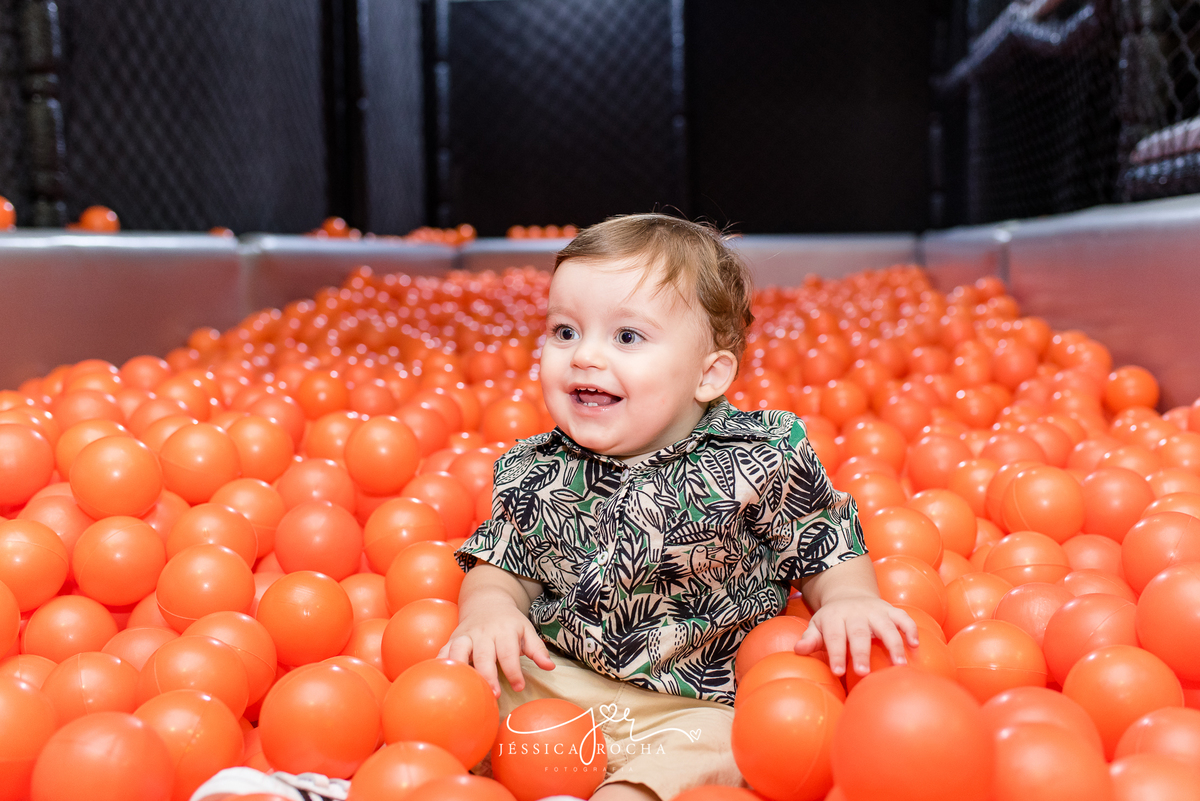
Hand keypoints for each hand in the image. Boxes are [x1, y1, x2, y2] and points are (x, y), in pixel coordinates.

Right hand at [437, 603, 555, 696]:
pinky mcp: (452, 639)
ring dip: (461, 670)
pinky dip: (440, 664)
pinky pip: (443, 651)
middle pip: (484, 655)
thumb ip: (537, 649)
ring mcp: (466, 635)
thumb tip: (550, 667)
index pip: (509, 652)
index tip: (519, 687)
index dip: (514, 671)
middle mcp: (484, 632)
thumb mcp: (527, 630)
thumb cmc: (509, 622)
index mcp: (505, 630)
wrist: (486, 601)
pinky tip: (442, 679)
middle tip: (494, 694)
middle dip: (488, 675)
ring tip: (465, 688)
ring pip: (459, 651)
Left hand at [793, 596, 918, 676]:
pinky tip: (915, 645)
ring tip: (900, 665)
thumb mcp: (817, 626)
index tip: (838, 672)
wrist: (848, 593)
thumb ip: (810, 639)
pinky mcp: (890, 610)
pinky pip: (903, 617)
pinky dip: (911, 629)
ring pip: (886, 625)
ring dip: (894, 644)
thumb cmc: (832, 619)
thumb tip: (798, 651)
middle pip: (859, 632)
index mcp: (834, 617)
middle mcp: (855, 613)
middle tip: (864, 673)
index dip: (836, 653)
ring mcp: (875, 610)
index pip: (834, 636)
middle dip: (861, 652)